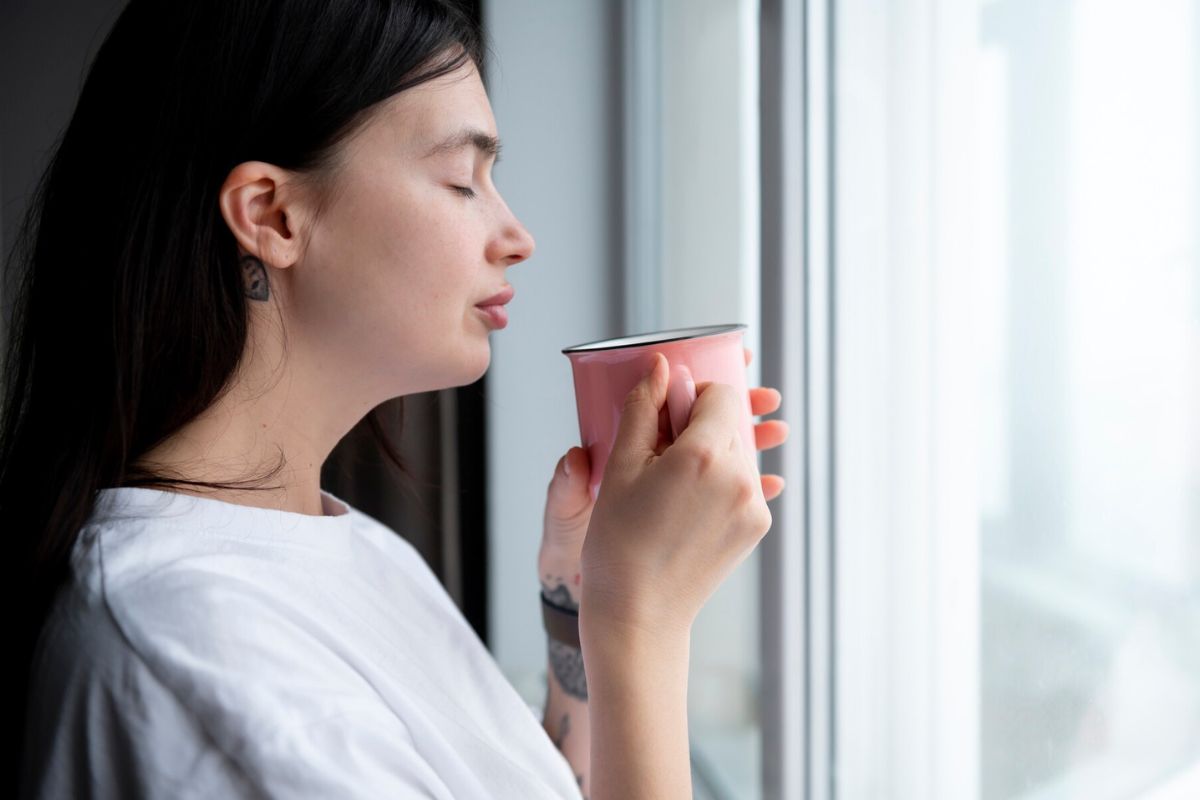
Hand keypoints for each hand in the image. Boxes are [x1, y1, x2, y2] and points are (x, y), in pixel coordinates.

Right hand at [579, 353, 776, 639]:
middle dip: (701, 426)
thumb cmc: (618, 542)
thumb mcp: (621, 467)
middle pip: (731, 423)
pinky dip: (721, 481)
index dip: (691, 397)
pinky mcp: (758, 526)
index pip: (720, 394)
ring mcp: (754, 505)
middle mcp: (740, 477)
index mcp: (703, 455)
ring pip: (739, 452)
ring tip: (673, 484)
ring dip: (712, 454)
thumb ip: (643, 408)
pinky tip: (687, 504)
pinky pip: (745, 483)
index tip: (667, 415)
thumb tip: (660, 365)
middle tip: (663, 452)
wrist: (639, 612)